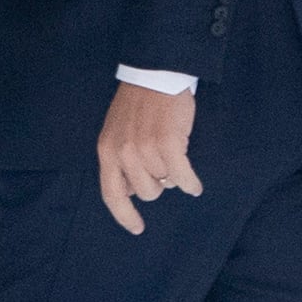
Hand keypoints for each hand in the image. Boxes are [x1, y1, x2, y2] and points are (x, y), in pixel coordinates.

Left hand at [95, 82, 202, 235]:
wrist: (155, 73)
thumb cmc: (139, 102)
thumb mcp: (116, 131)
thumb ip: (119, 159)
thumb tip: (131, 191)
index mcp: (107, 150)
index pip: (112, 194)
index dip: (124, 216)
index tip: (137, 228)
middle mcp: (123, 153)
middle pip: (146, 193)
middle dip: (158, 183)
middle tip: (163, 164)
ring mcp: (145, 149)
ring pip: (165, 184)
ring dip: (173, 176)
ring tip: (175, 156)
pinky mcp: (169, 144)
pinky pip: (182, 178)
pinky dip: (191, 183)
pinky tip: (194, 184)